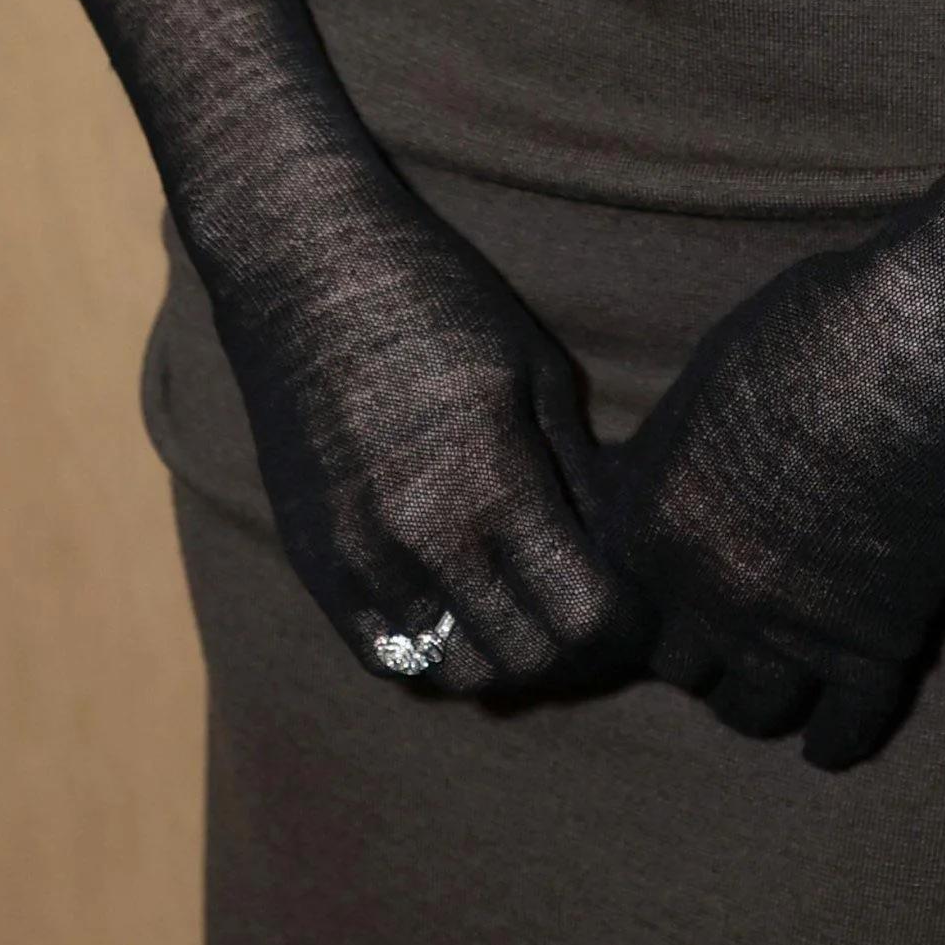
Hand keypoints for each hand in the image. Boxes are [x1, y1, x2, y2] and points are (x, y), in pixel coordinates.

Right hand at [202, 175, 649, 704]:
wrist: (306, 270)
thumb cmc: (438, 300)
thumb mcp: (537, 371)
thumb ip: (579, 478)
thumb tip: (617, 558)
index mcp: (492, 485)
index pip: (584, 618)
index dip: (626, 622)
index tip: (638, 601)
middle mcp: (423, 542)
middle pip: (526, 663)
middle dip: (575, 649)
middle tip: (589, 607)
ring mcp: (360, 562)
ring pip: (458, 675)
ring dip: (506, 656)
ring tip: (527, 606)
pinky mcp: (316, 566)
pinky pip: (389, 657)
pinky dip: (436, 651)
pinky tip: (460, 601)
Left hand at [603, 226, 944, 770]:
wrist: (920, 347)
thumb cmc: (815, 328)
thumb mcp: (707, 376)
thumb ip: (671, 455)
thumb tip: (650, 484)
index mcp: (653, 520)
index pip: (621, 601)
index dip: (654, 593)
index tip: (678, 590)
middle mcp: (706, 588)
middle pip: (680, 664)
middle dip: (703, 645)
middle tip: (733, 627)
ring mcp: (789, 628)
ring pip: (750, 710)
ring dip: (762, 693)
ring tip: (778, 682)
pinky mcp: (874, 646)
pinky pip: (843, 731)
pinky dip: (836, 738)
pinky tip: (833, 735)